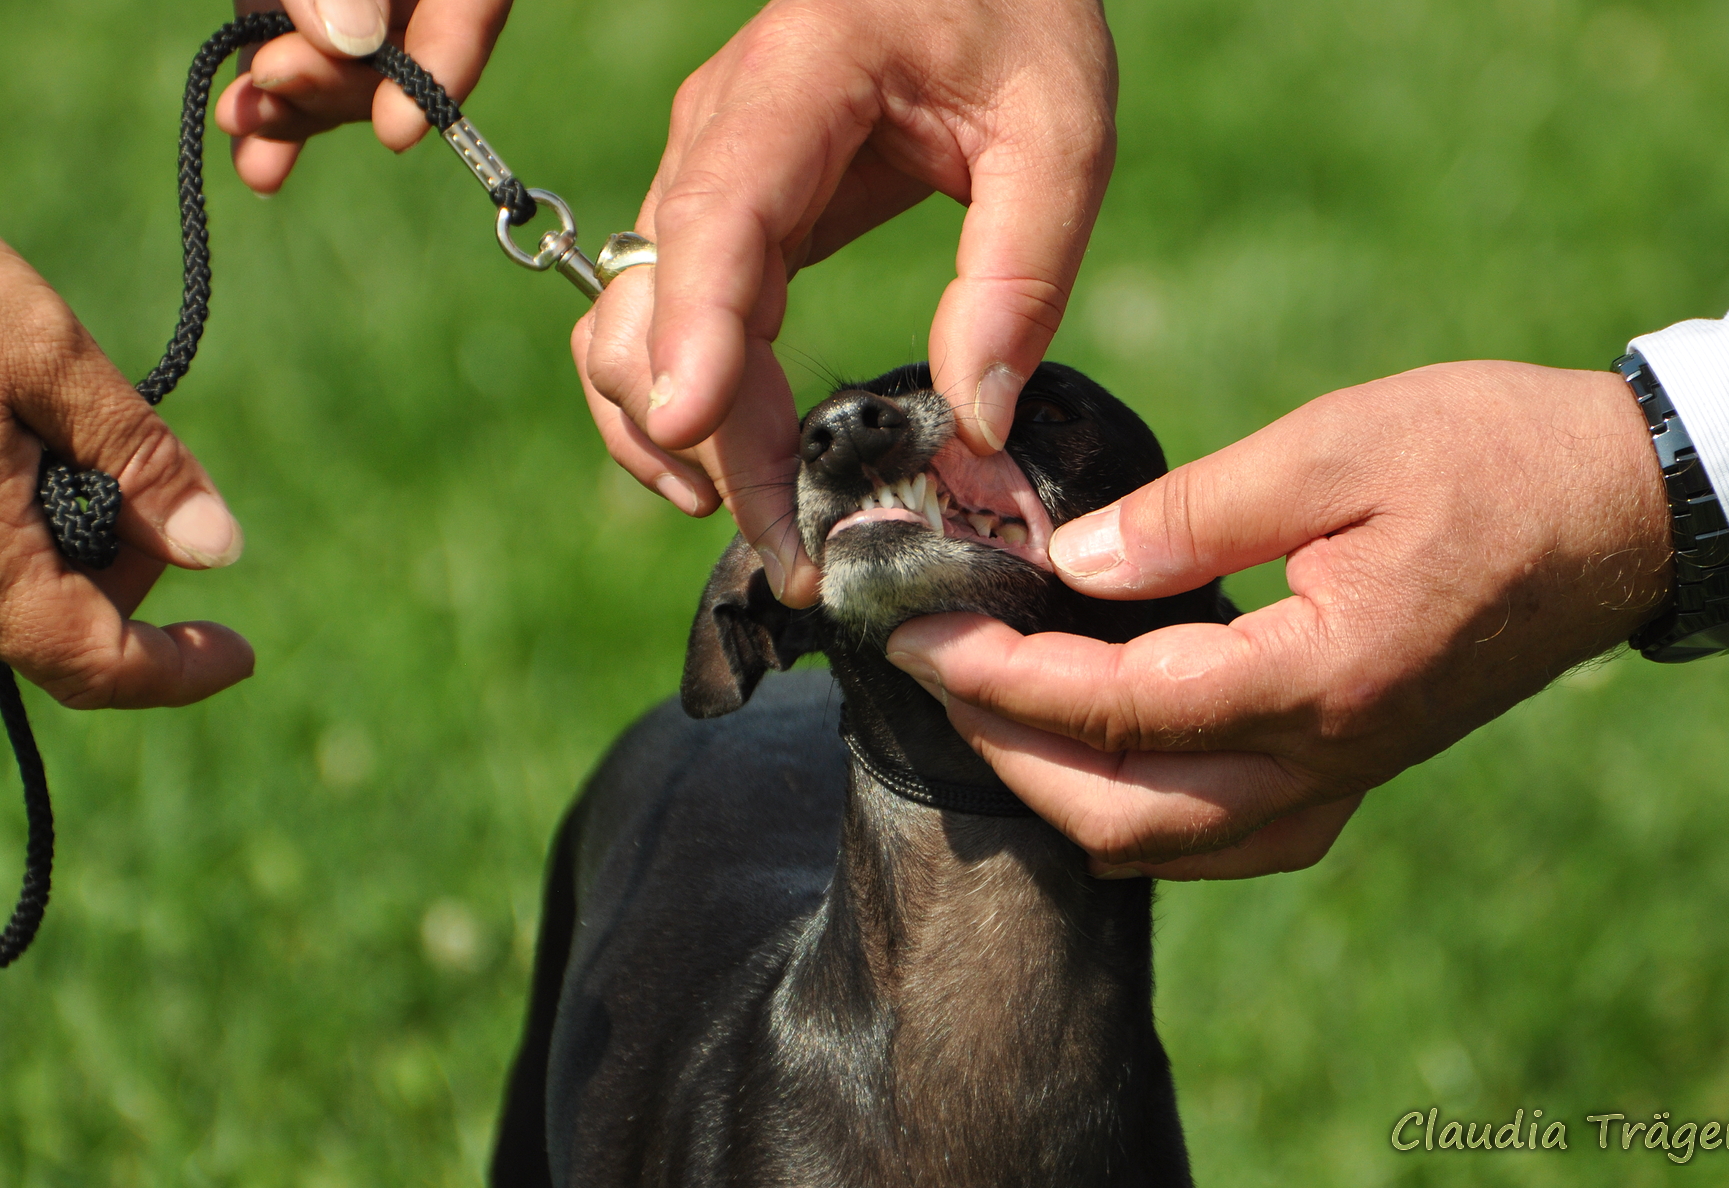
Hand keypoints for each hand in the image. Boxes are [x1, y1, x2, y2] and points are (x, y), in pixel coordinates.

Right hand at [0, 242, 252, 706]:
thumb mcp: (34, 352)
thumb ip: (134, 457)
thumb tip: (220, 547)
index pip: (96, 667)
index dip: (179, 672)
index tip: (242, 654)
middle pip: (58, 625)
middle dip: (121, 565)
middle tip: (130, 462)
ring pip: (13, 594)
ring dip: (61, 535)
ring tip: (37, 424)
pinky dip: (14, 522)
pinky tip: (10, 443)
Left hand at [216, 0, 512, 193]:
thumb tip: (348, 40)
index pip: (472, 9)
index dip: (445, 68)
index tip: (397, 130)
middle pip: (406, 50)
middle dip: (338, 85)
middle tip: (274, 81)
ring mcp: (361, 8)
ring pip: (349, 71)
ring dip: (296, 110)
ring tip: (241, 120)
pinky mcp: (302, 10)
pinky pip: (298, 63)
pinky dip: (276, 112)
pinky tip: (258, 169)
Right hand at [581, 0, 1117, 605]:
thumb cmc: (1012, 17)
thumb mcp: (1060, 125)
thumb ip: (1019, 269)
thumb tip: (975, 424)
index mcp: (799, 84)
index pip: (721, 213)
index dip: (696, 327)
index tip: (693, 429)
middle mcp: (716, 135)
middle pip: (659, 305)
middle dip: (711, 443)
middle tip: (800, 554)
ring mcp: (701, 177)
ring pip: (630, 328)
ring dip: (676, 440)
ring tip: (774, 530)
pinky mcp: (716, 219)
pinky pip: (655, 325)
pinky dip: (674, 406)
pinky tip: (731, 470)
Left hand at [886, 361, 1672, 878]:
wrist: (1621, 511)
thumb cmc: (1491, 456)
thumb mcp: (1338, 447)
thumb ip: (1195, 513)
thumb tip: (1071, 563)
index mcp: (1318, 678)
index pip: (1114, 710)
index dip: (997, 678)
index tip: (914, 634)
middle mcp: (1326, 758)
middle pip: (1120, 811)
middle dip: (1004, 748)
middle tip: (929, 670)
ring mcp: (1343, 779)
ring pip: (1163, 843)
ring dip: (1057, 788)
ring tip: (984, 706)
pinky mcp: (1351, 771)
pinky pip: (1218, 837)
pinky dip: (1132, 809)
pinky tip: (1088, 752)